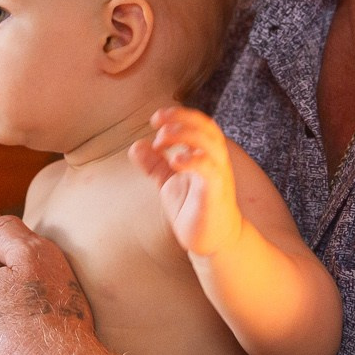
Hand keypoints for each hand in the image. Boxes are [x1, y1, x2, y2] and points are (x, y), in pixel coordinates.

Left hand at [130, 107, 245, 256]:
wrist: (211, 239)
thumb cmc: (192, 207)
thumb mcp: (168, 181)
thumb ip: (153, 164)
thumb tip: (135, 145)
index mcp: (205, 153)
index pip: (198, 123)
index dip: (178, 114)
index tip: (155, 118)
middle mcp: (215, 159)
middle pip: (206, 126)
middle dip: (181, 118)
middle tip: (157, 124)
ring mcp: (218, 174)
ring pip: (210, 143)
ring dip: (185, 135)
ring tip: (161, 141)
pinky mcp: (216, 192)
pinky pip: (211, 170)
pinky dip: (194, 160)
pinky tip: (175, 160)